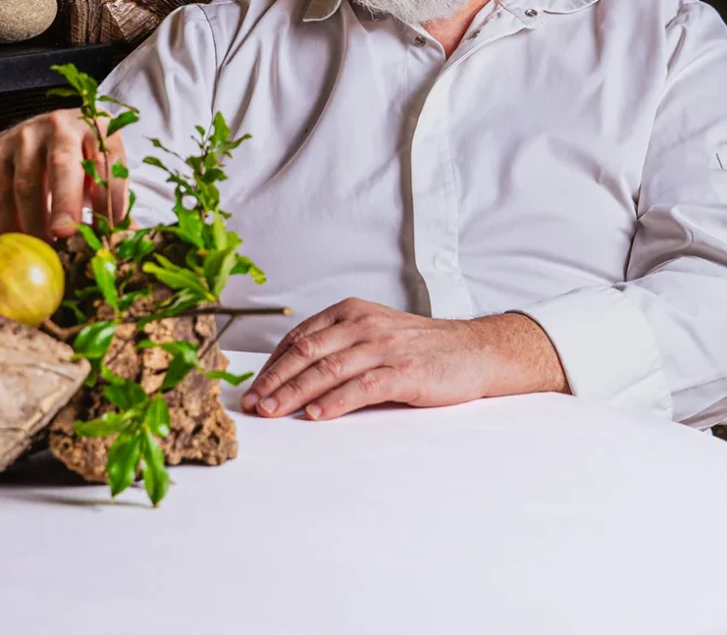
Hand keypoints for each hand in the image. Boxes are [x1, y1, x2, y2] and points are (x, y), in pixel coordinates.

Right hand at [0, 108, 128, 239]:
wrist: (44, 136)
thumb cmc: (82, 161)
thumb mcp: (103, 171)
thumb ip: (113, 202)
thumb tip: (128, 240)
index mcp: (96, 127)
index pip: (107, 160)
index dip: (109, 196)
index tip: (108, 229)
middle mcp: (60, 125)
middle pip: (63, 164)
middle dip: (65, 202)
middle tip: (66, 234)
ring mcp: (26, 136)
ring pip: (27, 182)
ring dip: (36, 221)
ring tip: (45, 249)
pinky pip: (1, 192)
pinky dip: (10, 221)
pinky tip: (21, 242)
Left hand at [240, 298, 566, 420]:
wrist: (475, 350)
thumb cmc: (420, 346)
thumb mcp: (374, 332)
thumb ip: (339, 345)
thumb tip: (294, 374)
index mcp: (351, 311)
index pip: (299, 336)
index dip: (272, 363)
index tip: (254, 386)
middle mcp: (363, 324)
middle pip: (307, 352)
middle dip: (274, 380)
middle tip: (252, 403)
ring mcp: (384, 346)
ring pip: (328, 369)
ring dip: (294, 393)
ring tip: (272, 412)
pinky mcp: (404, 371)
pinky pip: (361, 386)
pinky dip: (335, 401)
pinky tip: (316, 415)